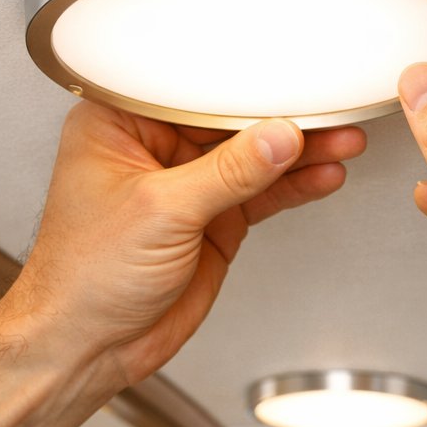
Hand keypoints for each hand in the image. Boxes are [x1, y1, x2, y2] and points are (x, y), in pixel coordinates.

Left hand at [12, 101, 366, 386]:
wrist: (86, 347)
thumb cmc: (82, 278)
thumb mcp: (160, 211)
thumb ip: (227, 172)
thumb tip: (278, 138)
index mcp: (117, 124)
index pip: (191, 90)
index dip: (242, 83)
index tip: (288, 78)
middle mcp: (152, 151)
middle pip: (229, 121)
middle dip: (281, 118)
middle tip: (330, 109)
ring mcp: (185, 189)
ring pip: (252, 159)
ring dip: (298, 153)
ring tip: (343, 139)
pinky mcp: (210, 224)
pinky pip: (259, 196)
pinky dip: (292, 187)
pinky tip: (323, 175)